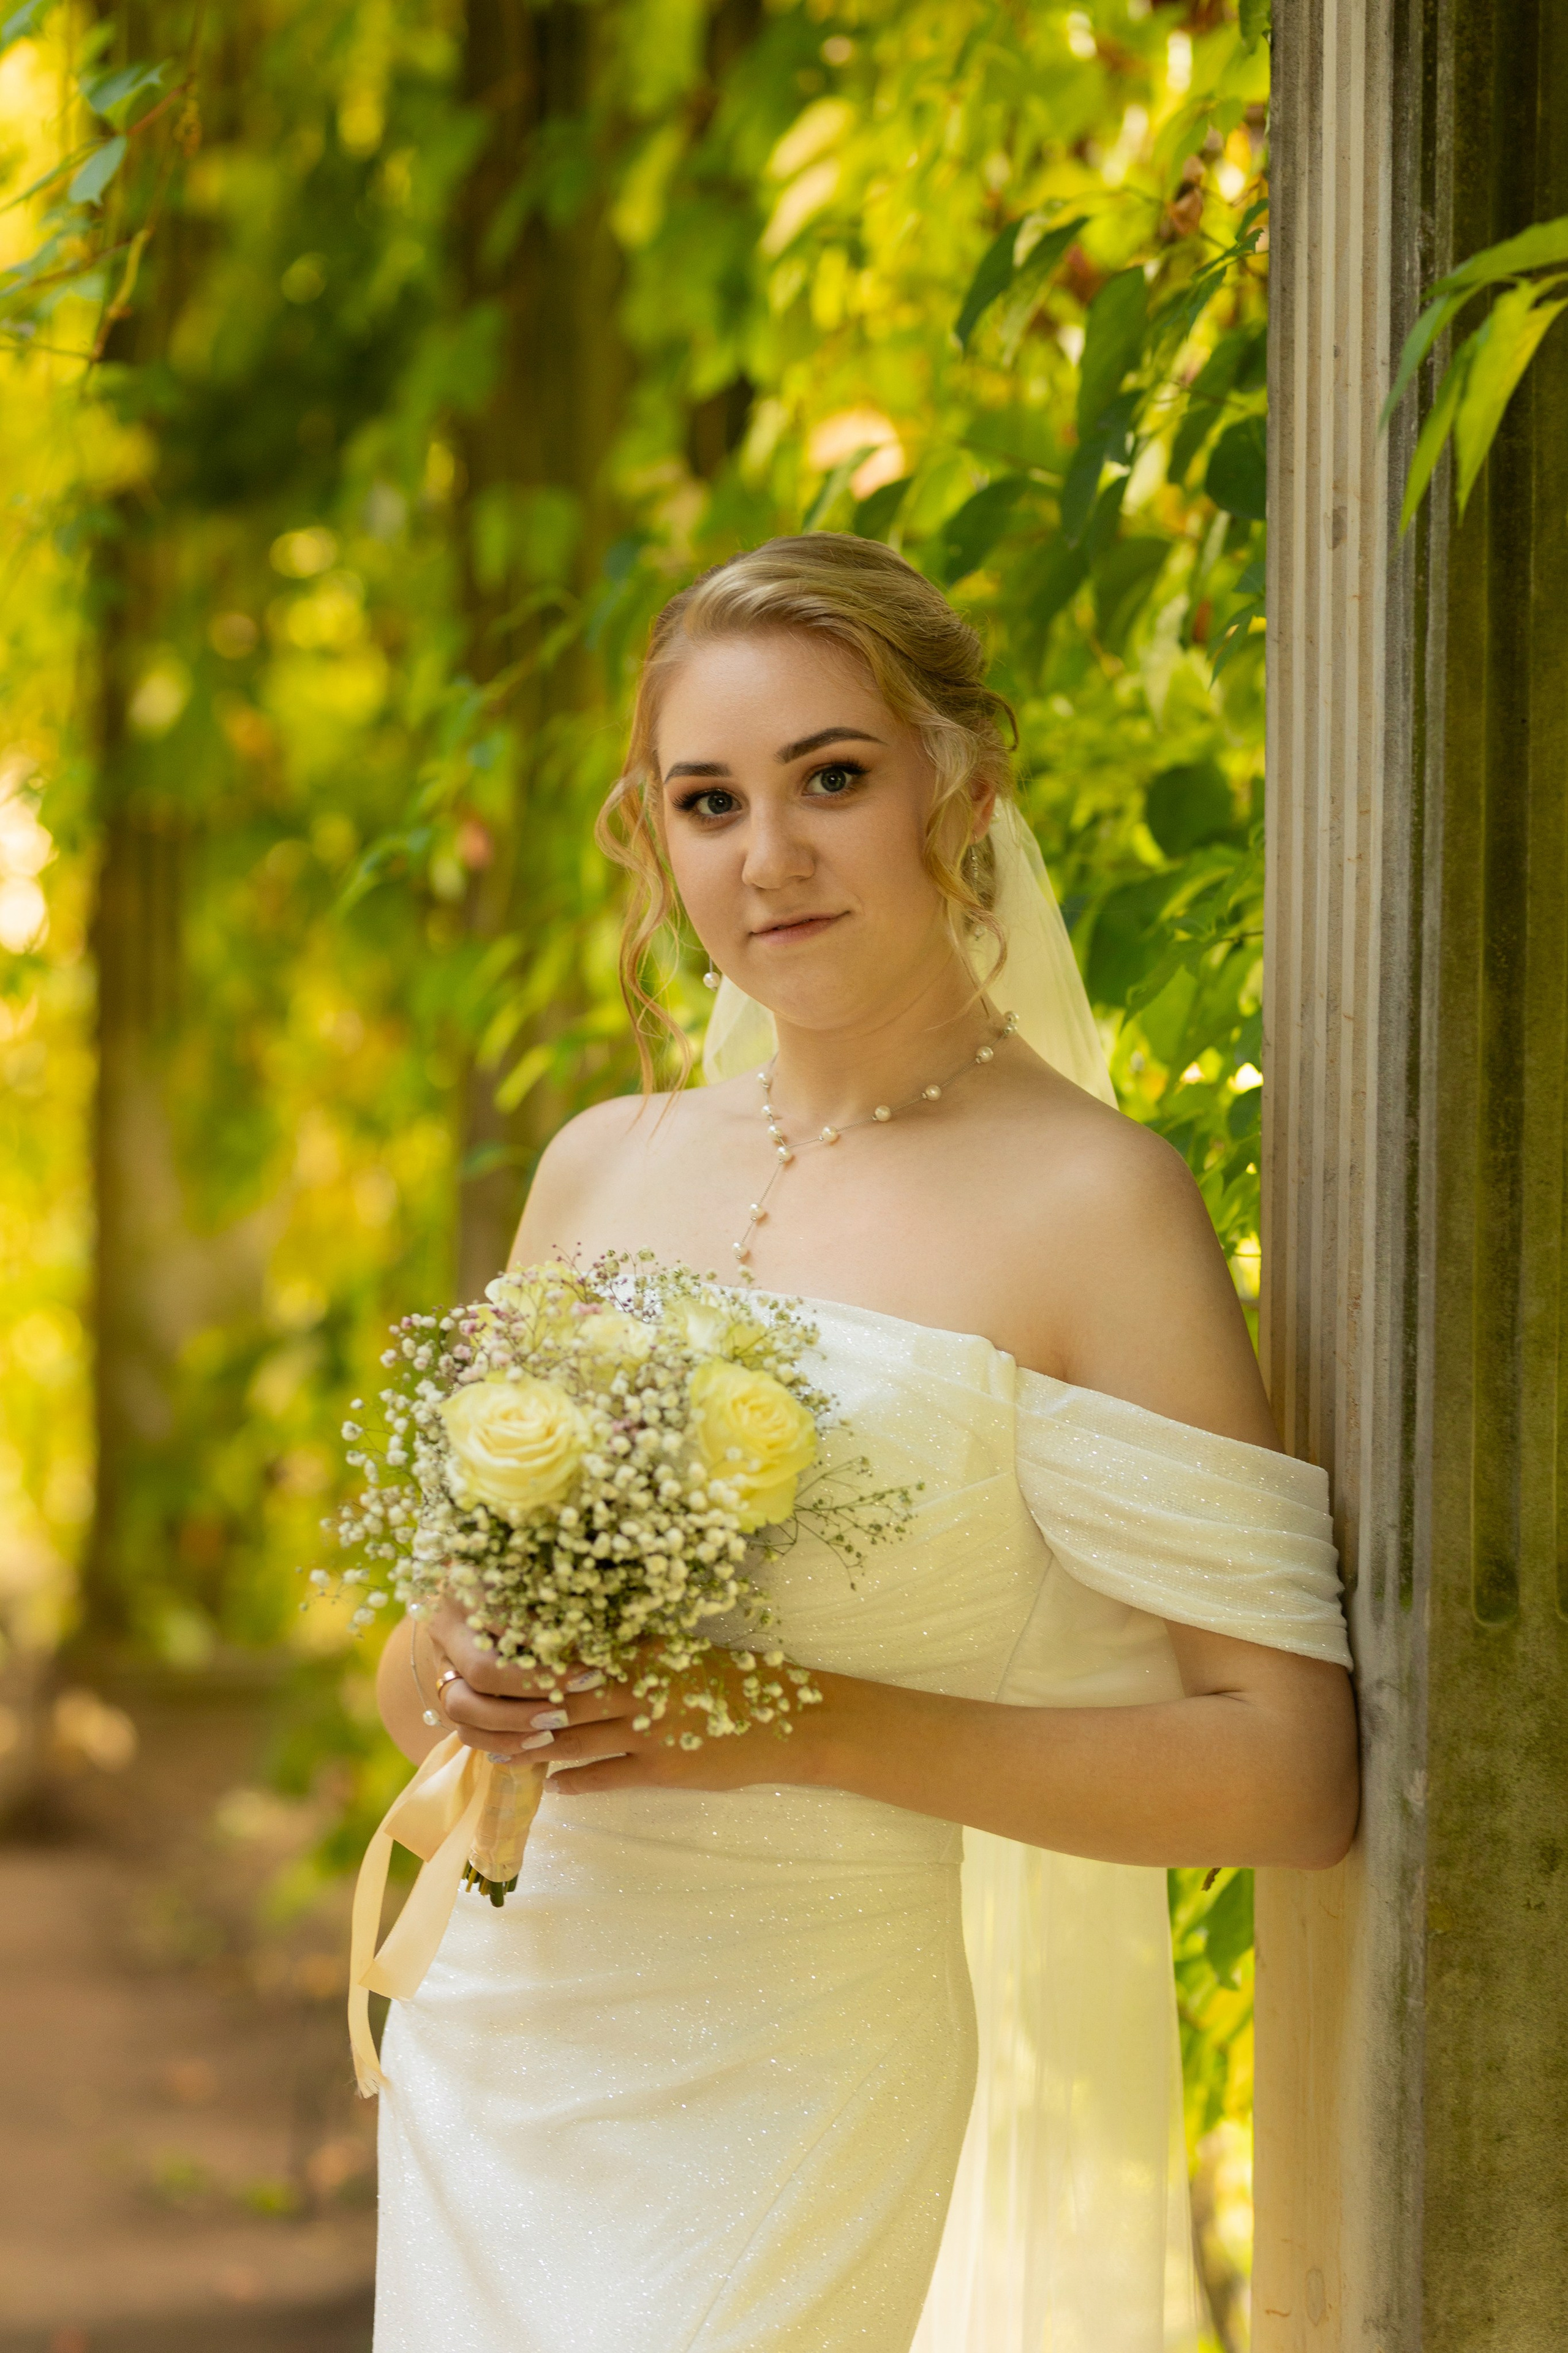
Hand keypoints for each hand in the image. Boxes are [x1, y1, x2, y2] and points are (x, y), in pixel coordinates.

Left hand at [421, 1594, 824, 1793]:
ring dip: (531, 1749)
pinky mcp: (662, 1766)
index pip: (567, 1652)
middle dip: (511, 1707)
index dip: (524, 1661)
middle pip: (556, 1696)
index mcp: (640, 1650)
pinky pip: (604, 1775)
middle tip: (473, 1714)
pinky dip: (574, 1780)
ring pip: (571, 1738)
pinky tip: (553, 1785)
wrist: (789, 1719)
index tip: (486, 1663)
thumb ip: (633, 1652)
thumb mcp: (681, 1654)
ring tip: (500, 1754)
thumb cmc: (733, 1682)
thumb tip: (582, 1651)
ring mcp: (648, 1727)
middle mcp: (637, 1684)